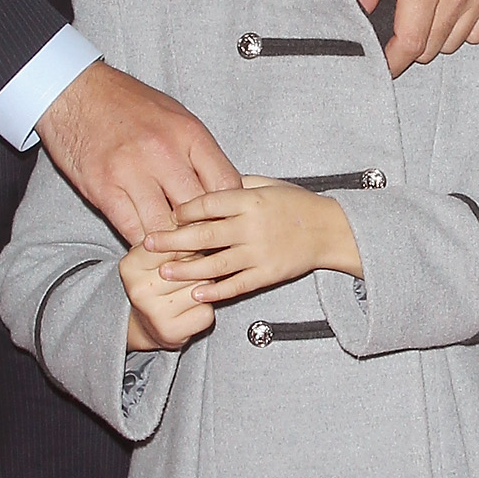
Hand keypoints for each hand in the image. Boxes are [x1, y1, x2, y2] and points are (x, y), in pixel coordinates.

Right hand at [38, 61, 235, 247]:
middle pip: (198, 211)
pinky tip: (147, 245)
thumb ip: (199, 154)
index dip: (229, 211)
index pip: (226, 184)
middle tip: (203, 247)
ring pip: (165, 228)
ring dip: (171, 245)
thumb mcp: (175, 117)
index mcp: (188, 134)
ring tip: (175, 253)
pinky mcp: (103, 188)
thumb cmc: (127, 104)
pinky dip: (142, 243)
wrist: (75, 92)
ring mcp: (132, 172)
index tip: (226, 222)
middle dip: (203, 234)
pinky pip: (131, 229)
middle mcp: (164, 153)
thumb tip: (223, 188)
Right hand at [118, 244, 213, 353]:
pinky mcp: (172, 332)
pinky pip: (206, 312)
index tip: (185, 252)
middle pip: (191, 266)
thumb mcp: (156, 256)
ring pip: (202, 288)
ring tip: (187, 292)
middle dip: (197, 268)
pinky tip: (190, 310)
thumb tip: (203, 221)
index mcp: (130, 265)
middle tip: (186, 277)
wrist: (146, 326)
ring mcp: (154, 313)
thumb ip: (174, 238)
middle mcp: (138, 290)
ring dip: (204, 288)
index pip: (174, 244)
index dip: (187, 247)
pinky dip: (205, 310)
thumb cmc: (156, 282)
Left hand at [149, 177, 362, 301]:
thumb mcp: (268, 185)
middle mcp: (252, 226)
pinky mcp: (268, 273)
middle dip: (172, 240)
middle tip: (148, 244)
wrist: (331, 230)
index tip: (168, 216)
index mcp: (250, 200)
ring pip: (216, 263)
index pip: (208, 204)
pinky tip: (196, 293)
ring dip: (187, 270)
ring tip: (164, 273)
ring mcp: (259, 252)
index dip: (184, 211)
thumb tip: (205, 184)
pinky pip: (237, 284)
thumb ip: (237, 185)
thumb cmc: (297, 204)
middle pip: (204, 234)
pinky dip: (216, 290)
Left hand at [347, 0, 478, 75]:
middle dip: (410, 45)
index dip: (393, 61)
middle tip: (396, 25)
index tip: (381, 63)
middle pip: (432, 47)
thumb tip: (357, 14)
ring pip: (454, 42)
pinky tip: (445, 6)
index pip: (411, 43)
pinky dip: (460, 27)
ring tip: (420, 10)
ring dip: (434, 36)